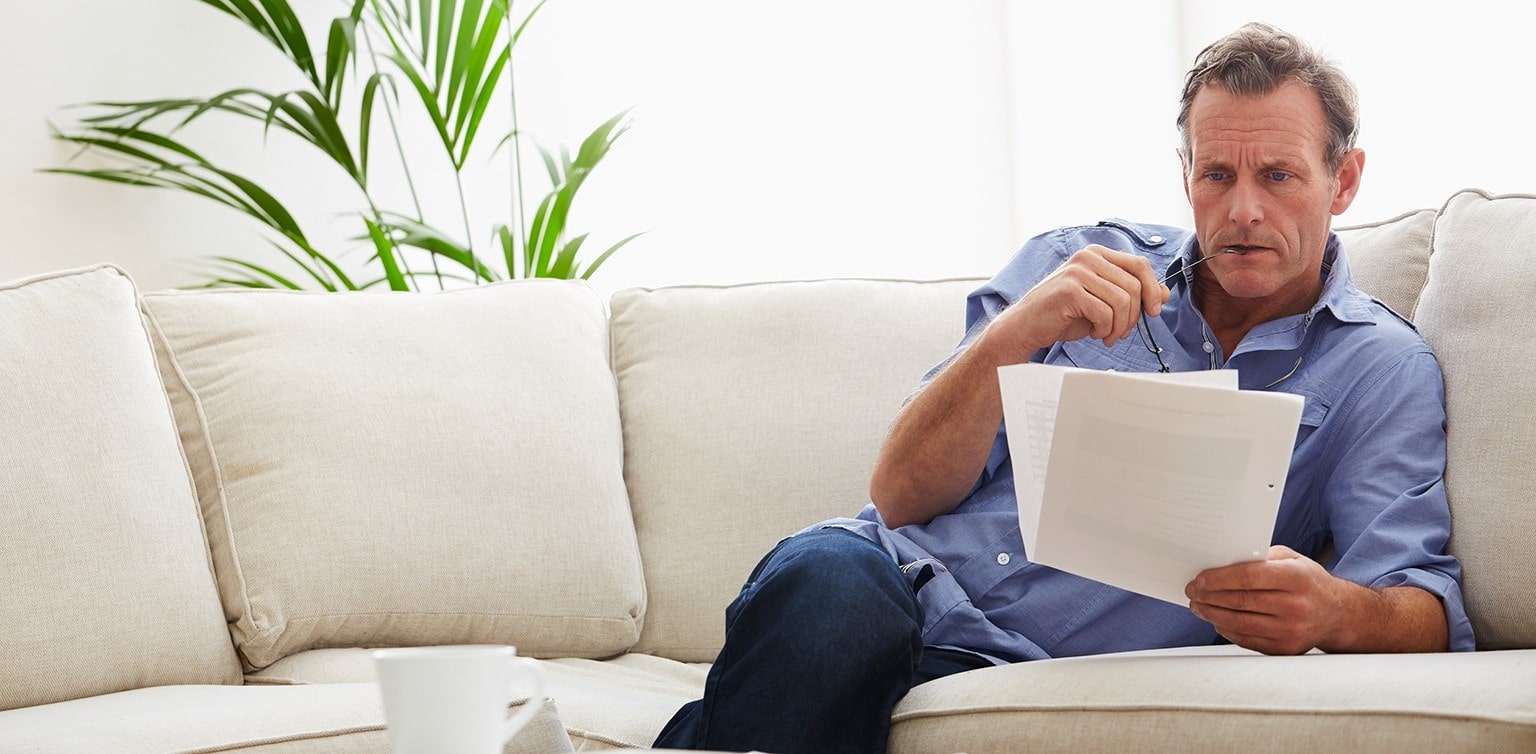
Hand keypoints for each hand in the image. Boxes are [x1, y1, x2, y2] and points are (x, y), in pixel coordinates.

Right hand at [979, 245, 1168, 360]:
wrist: (1026, 326)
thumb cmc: (1063, 314)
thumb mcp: (1103, 302)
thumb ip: (1132, 294)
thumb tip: (1164, 293)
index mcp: (1096, 254)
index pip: (1139, 264)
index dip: (1153, 289)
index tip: (1153, 311)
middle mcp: (1087, 257)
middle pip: (1134, 285)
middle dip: (1134, 316)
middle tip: (1121, 332)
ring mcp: (1077, 272)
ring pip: (1122, 301)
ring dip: (1120, 326)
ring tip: (1108, 335)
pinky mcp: (1069, 290)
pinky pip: (1105, 313)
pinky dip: (1105, 330)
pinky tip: (1095, 334)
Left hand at [1184, 545, 1346, 654]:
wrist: (1338, 614)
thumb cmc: (1308, 581)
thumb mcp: (1292, 559)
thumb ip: (1261, 557)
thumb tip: (1222, 560)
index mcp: (1296, 578)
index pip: (1248, 577)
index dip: (1217, 579)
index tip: (1198, 579)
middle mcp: (1296, 606)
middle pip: (1240, 601)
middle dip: (1209, 596)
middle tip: (1192, 592)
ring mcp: (1291, 631)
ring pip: (1239, 623)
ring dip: (1212, 614)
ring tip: (1198, 606)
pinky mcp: (1285, 649)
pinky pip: (1246, 640)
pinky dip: (1226, 630)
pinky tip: (1216, 620)